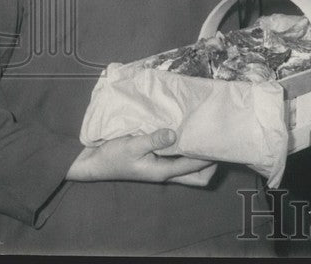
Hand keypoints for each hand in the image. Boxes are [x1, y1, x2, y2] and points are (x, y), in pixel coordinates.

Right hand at [67, 128, 216, 185]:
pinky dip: (187, 149)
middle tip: (215, 142)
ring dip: (199, 156)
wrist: (92, 162)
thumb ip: (153, 140)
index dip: (209, 155)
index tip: (218, 139)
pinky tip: (188, 132)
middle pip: (198, 176)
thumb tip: (175, 133)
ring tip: (205, 135)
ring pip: (190, 169)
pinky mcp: (156, 159)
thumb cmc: (111, 156)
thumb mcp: (131, 146)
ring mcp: (162, 167)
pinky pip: (179, 158)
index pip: (195, 166)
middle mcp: (166, 171)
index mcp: (163, 171)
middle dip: (210, 164)